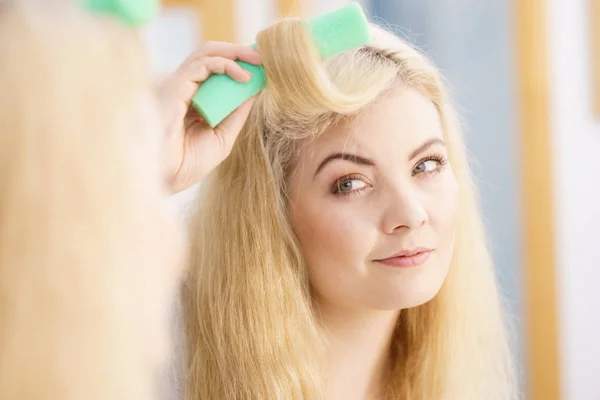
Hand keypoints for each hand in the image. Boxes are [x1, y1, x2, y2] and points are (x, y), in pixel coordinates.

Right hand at [159, 41, 261, 193]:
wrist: (169, 177)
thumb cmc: (189, 163)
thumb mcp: (224, 135)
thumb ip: (237, 112)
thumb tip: (256, 89)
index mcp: (193, 100)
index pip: (215, 71)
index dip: (238, 63)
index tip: (261, 66)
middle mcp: (184, 89)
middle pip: (210, 55)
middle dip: (238, 52)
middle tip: (262, 57)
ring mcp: (178, 86)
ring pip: (206, 54)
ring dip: (235, 53)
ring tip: (257, 61)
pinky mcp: (175, 86)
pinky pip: (202, 64)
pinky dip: (226, 65)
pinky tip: (243, 77)